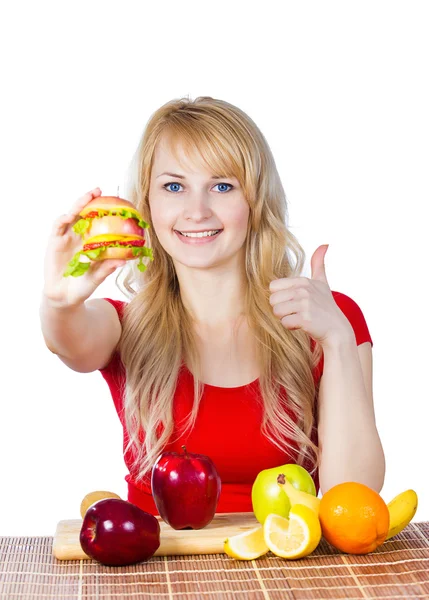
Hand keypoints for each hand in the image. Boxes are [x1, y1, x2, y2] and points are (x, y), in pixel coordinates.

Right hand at [42, 187, 125, 307]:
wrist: (64, 297)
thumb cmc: (83, 286)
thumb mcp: (98, 277)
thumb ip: (107, 268)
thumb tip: (124, 261)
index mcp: (92, 241)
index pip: (98, 221)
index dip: (105, 211)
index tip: (117, 201)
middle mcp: (79, 236)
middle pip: (84, 213)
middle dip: (90, 200)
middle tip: (99, 190)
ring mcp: (66, 237)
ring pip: (71, 215)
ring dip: (78, 204)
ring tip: (87, 197)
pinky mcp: (54, 242)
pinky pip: (58, 227)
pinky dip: (62, 220)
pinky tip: (68, 216)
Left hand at [269, 244, 352, 346]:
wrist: (337, 330)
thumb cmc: (326, 307)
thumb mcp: (322, 282)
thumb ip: (319, 263)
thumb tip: (325, 244)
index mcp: (303, 281)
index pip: (273, 287)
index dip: (281, 297)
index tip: (295, 301)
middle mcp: (303, 290)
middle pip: (272, 300)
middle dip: (282, 309)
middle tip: (297, 311)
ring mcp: (305, 304)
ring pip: (276, 312)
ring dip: (286, 318)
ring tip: (299, 317)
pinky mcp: (305, 319)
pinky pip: (284, 323)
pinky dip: (291, 327)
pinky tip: (302, 325)